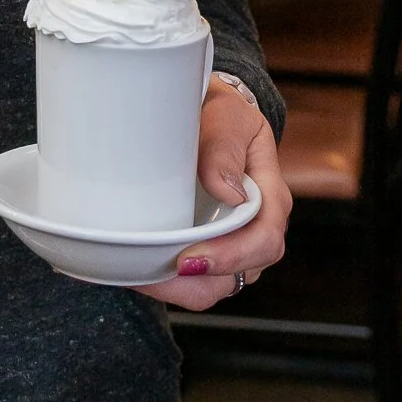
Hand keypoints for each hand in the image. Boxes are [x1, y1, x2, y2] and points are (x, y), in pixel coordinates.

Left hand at [137, 77, 290, 310]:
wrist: (205, 112)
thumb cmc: (220, 113)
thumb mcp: (226, 116)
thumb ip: (225, 147)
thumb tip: (228, 191)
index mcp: (270, 196)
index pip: (265, 240)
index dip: (231, 256)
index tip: (189, 258)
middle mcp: (255, 228)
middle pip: (239, 274)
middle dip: (197, 283)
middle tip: (152, 274)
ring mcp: (231, 242)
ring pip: (214, 286)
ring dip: (177, 288)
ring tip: (135, 274)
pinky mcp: (205, 246)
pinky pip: (192, 280)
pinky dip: (165, 281)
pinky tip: (132, 269)